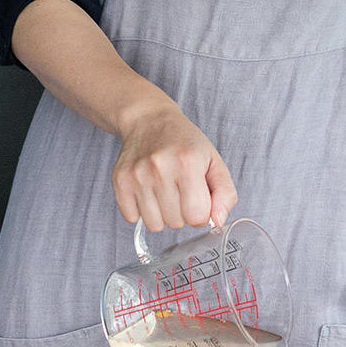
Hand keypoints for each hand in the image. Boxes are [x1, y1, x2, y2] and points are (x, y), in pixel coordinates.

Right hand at [113, 102, 237, 231]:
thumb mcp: (214, 162)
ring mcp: (137, 176)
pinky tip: (147, 191)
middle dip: (181, 213)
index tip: (198, 200)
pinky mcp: (120, 181)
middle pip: (176, 223)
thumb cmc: (184, 143)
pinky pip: (132, 219)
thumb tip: (217, 222)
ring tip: (164, 191)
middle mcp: (160, 169)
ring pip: (154, 225)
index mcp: (188, 163)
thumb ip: (225, 194)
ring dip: (162, 214)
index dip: (201, 213)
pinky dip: (141, 211)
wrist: (149, 121)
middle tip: (179, 190)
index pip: (197, 216)